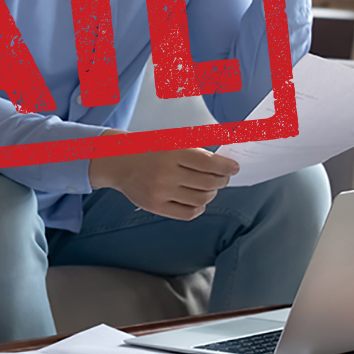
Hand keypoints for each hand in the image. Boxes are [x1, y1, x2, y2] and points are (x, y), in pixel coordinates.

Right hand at [88, 130, 239, 219]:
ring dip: (211, 193)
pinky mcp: (156, 206)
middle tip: (222, 177)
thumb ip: (195, 150)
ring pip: (201, 199)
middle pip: (208, 183)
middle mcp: (166, 173)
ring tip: (208, 187)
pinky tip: (197, 199)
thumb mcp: (170, 140)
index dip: (226, 167)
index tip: (234, 168)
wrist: (118, 161)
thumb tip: (224, 163)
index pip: (208, 163)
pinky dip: (199, 207)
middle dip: (221, 180)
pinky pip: (188, 213)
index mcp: (171, 152)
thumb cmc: (148, 148)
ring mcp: (160, 192)